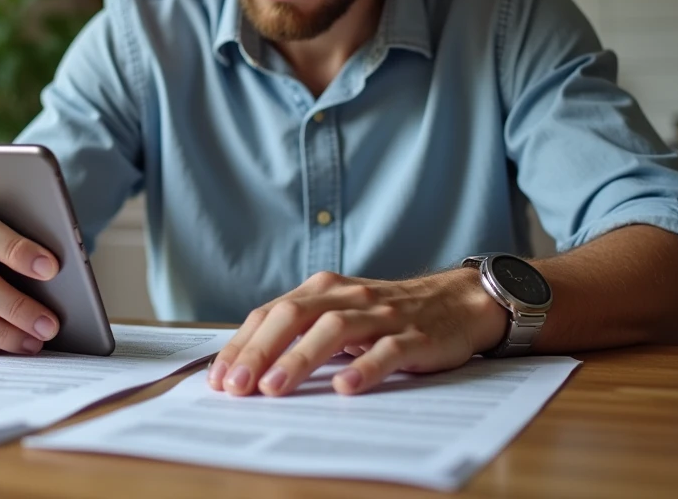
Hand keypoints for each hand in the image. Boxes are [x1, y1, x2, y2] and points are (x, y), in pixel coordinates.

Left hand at [208, 269, 506, 396]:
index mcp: (324, 290)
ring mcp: (383, 315)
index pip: (272, 313)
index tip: (219, 378)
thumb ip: (302, 331)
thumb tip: (249, 367)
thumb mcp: (341, 314)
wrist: (458, 302)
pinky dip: (364, 368)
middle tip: (236, 386)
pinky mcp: (415, 337)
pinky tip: (345, 388)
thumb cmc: (388, 316)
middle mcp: (349, 297)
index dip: (242, 344)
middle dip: (260, 351)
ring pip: (334, 330)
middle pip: (294, 316)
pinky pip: (387, 351)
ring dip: (300, 358)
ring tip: (274, 388)